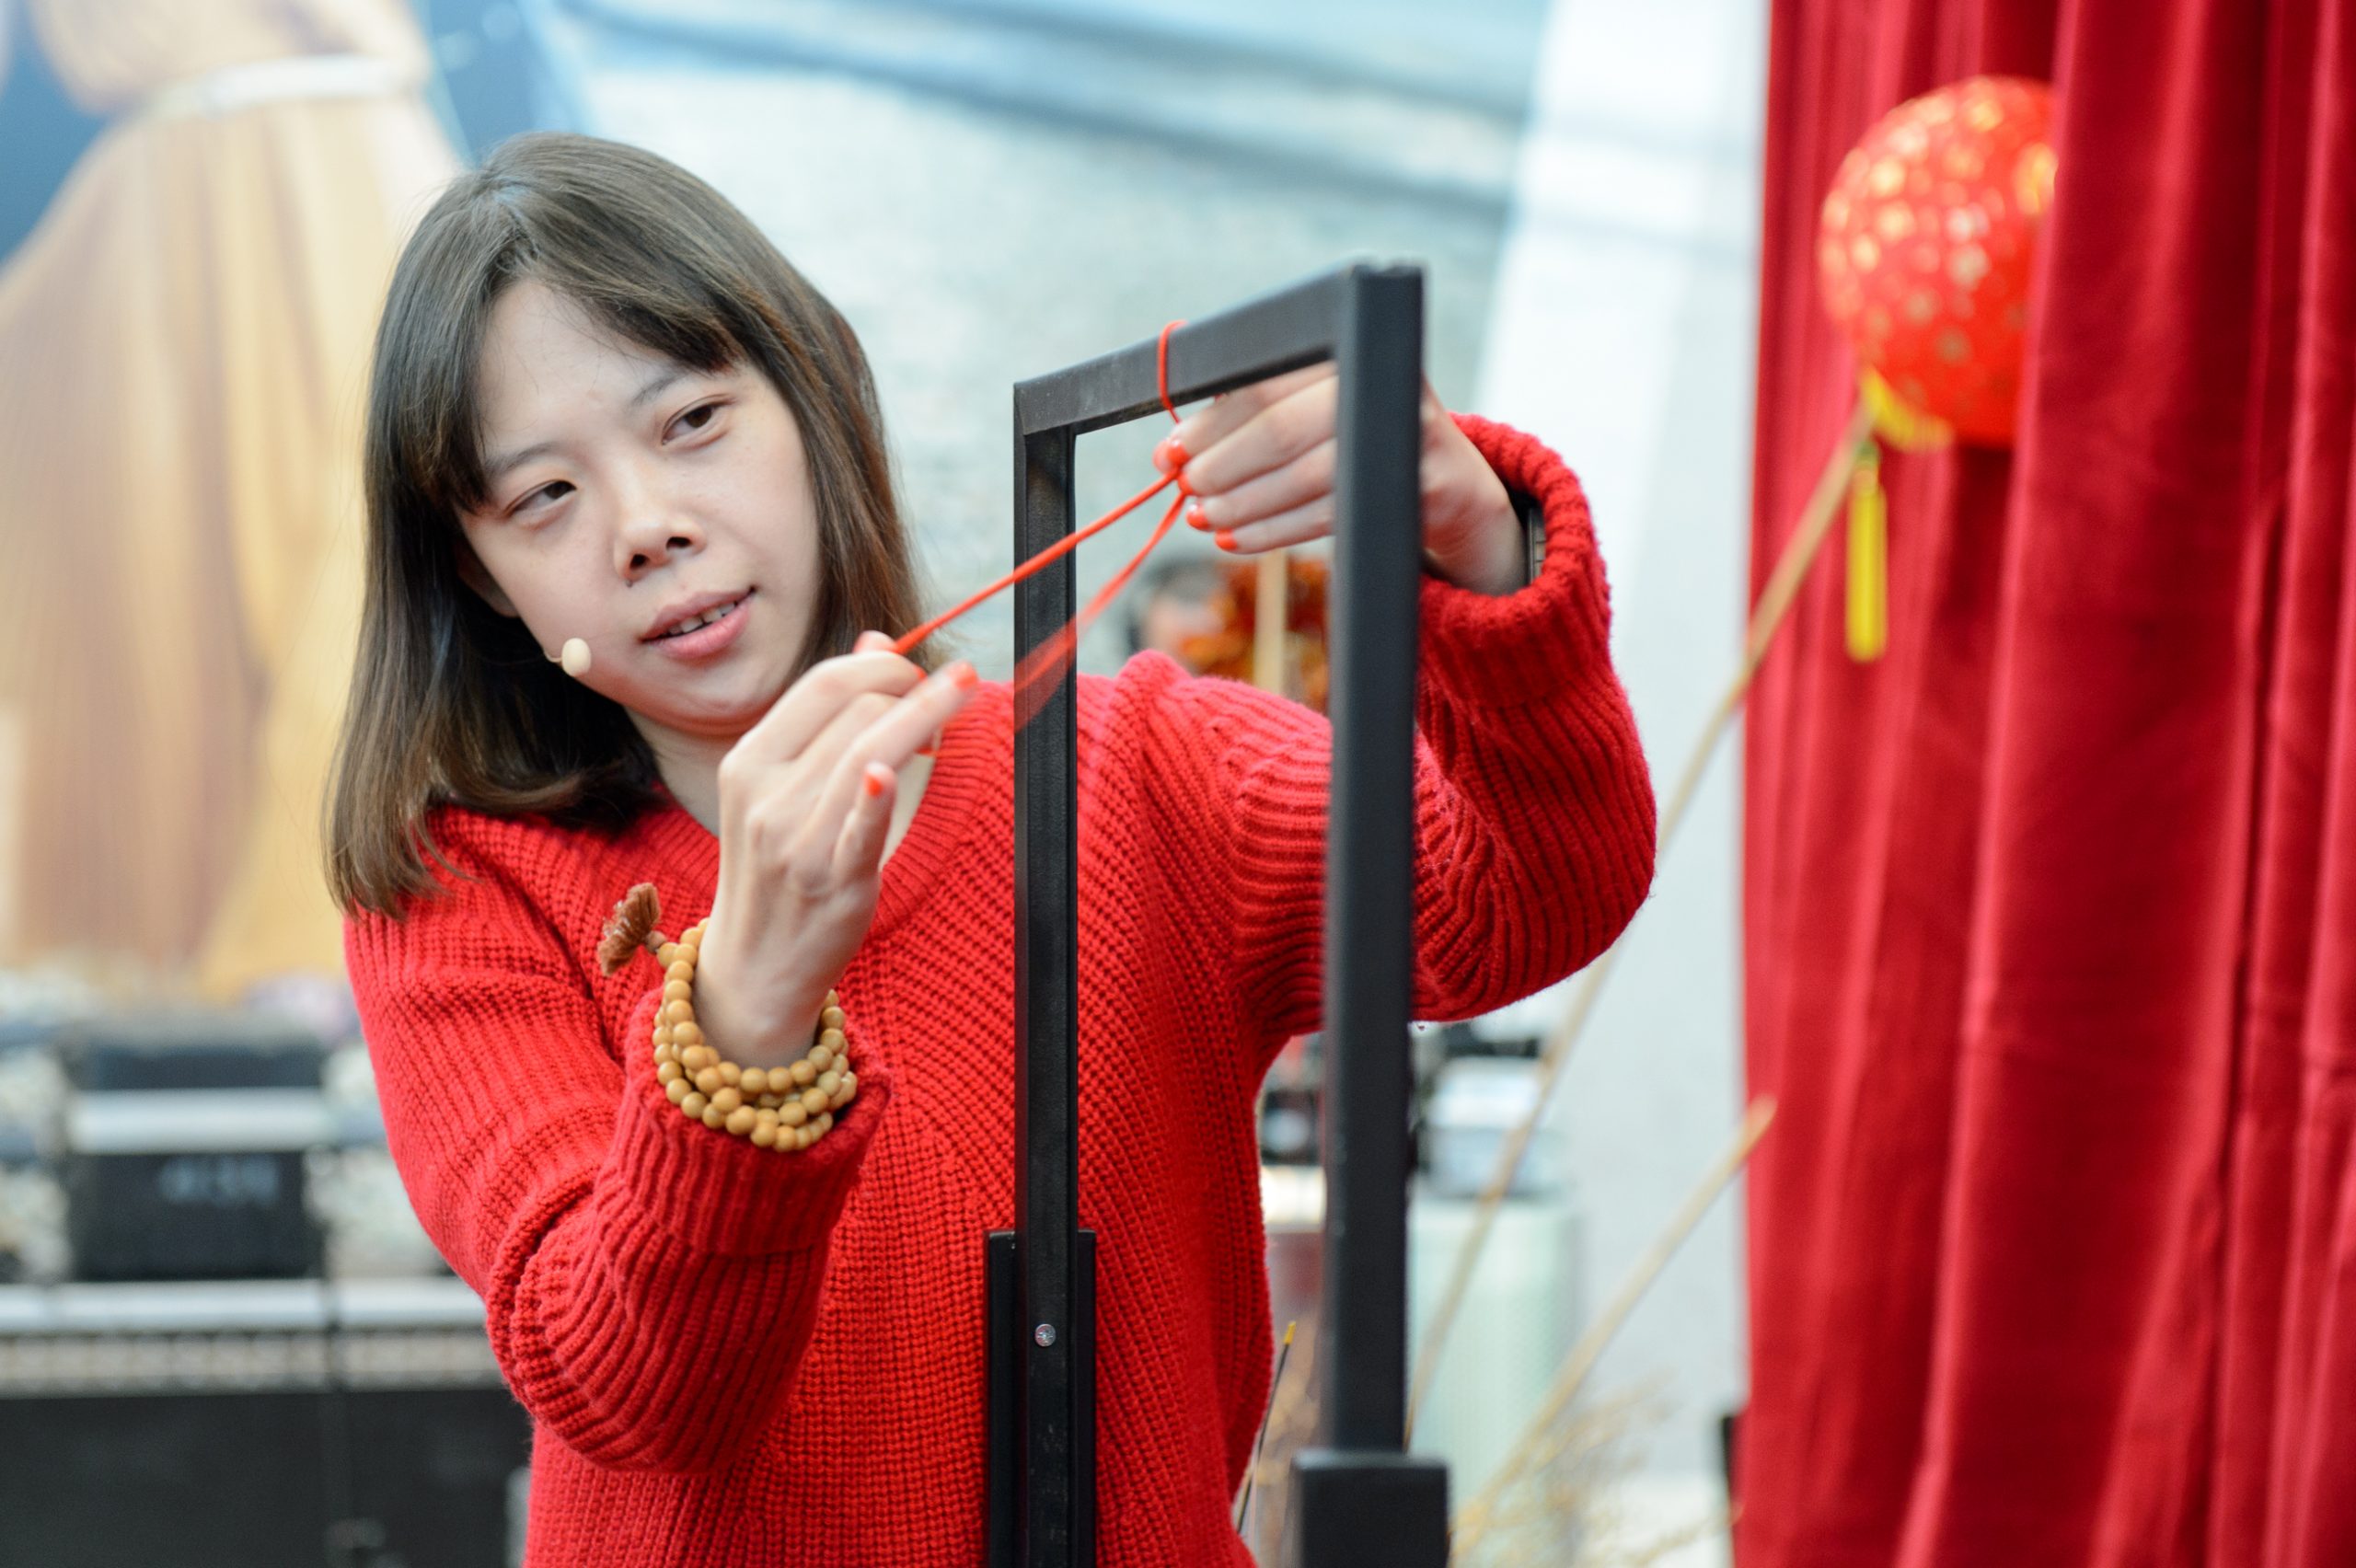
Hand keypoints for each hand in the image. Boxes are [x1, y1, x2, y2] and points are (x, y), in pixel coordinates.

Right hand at [693, 635, 977, 1066]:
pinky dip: (873, 795)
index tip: (920, 667)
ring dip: (925, 717)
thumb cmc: (778, 866)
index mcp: (748, 761)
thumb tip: (875, 640)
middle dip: (913, 691)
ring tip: (961, 699)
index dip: (880, 664)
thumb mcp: (782, 786)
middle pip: (855, 710)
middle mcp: (764, 794)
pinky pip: (859, 826)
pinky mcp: (831, 879)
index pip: (822, 685)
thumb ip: (825, 716)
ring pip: (869, 750)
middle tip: (952, 690)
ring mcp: (795, 838)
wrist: (754, 967)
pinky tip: (885, 772)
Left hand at [1155, 365, 1524, 595]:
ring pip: (1305, 477)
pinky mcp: (1420, 482)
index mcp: (1344, 349)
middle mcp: (1377, 380)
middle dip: (1222, 465)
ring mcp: (1404, 431)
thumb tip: (1174, 449)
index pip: (1264, 387)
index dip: (1210, 424)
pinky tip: (1235, 539)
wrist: (1446, 479)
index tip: (1169, 452)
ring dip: (1243, 503)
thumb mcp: (1312, 409)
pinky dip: (1273, 531)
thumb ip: (1253, 415)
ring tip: (1203, 518)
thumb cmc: (1352, 439)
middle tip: (1186, 487)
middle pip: (1282, 430)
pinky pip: (1331, 514)